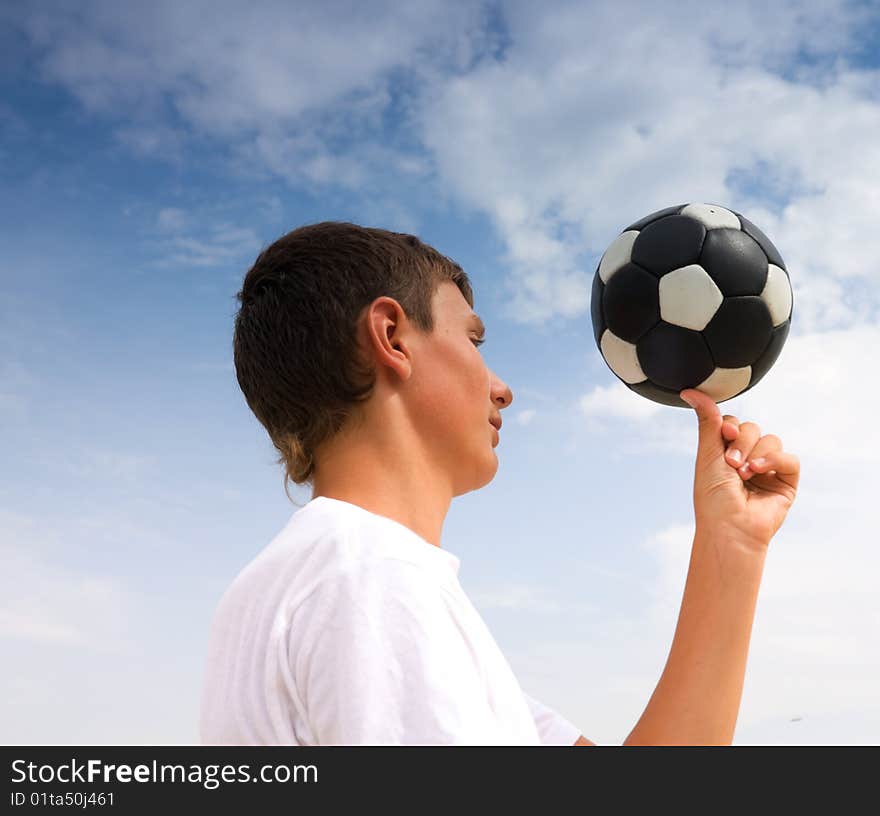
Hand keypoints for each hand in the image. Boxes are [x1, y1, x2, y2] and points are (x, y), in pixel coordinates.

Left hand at [680, 389, 799, 550]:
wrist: (729, 527)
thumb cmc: (713, 497)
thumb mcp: (707, 454)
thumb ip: (708, 421)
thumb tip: (691, 392)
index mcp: (725, 453)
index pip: (733, 424)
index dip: (730, 426)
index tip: (725, 435)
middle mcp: (747, 458)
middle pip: (752, 428)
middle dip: (742, 441)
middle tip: (731, 462)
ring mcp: (767, 470)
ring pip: (771, 440)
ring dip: (756, 452)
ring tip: (743, 472)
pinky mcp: (786, 482)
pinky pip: (789, 458)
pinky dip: (775, 460)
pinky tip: (759, 471)